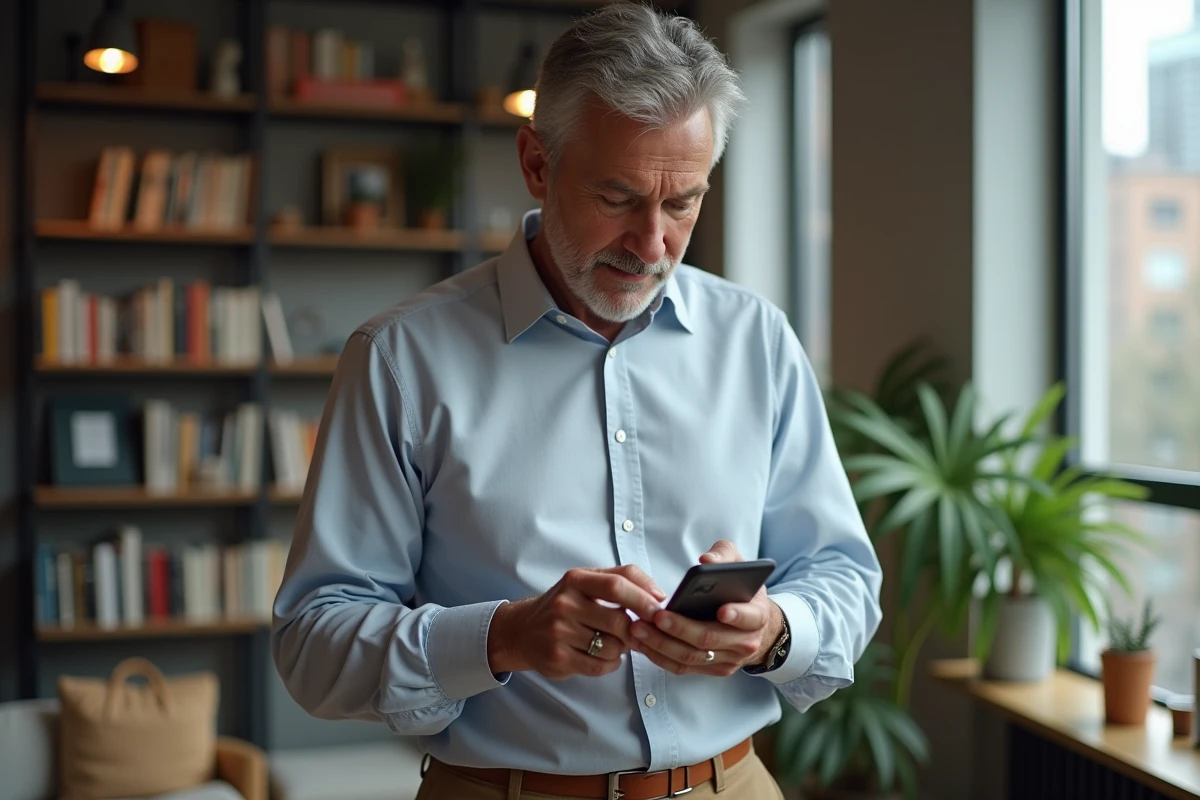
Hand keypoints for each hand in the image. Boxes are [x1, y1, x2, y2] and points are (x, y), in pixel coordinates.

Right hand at [487, 565, 665, 679]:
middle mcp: (565, 603)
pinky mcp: (558, 658)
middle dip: (634, 631)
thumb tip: (659, 596)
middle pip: (619, 620)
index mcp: (575, 579)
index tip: (661, 609)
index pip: (617, 584)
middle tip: (635, 633)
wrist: (522, 631)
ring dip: (621, 649)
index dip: (643, 598)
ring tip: (610, 642)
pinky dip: (610, 664)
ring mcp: (559, 632)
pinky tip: (601, 655)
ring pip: (613, 647)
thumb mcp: (586, 582)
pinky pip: (600, 666)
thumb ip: (622, 579)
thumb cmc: (565, 604)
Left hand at [630, 540, 782, 676]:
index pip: (750, 617)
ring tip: (640, 628)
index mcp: (757, 615)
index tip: (721, 610)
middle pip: (710, 639)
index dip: (737, 615)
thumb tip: (707, 561)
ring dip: (662, 644)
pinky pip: (682, 667)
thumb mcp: (740, 565)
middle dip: (682, 629)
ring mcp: (728, 659)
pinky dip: (659, 656)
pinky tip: (641, 643)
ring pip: (692, 656)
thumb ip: (724, 555)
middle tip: (658, 616)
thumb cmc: (741, 592)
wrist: (753, 625)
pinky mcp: (710, 669)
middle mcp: (745, 642)